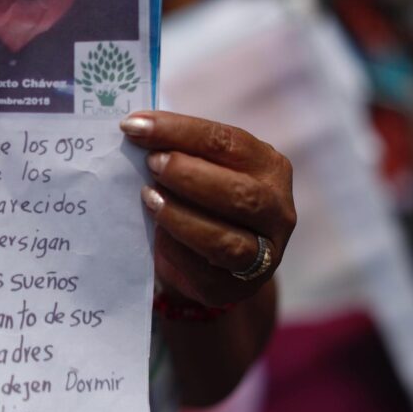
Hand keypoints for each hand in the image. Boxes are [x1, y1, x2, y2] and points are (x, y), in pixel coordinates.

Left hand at [121, 111, 296, 307]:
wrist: (213, 263)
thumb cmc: (203, 201)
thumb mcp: (201, 168)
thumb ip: (180, 152)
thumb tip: (136, 130)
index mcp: (269, 166)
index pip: (226, 142)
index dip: (178, 131)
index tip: (134, 125)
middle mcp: (277, 208)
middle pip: (238, 191)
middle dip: (187, 174)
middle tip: (150, 164)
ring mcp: (265, 252)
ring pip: (226, 239)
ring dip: (180, 216)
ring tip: (147, 198)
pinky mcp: (239, 286)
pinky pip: (206, 270)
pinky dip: (176, 248)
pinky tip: (156, 234)